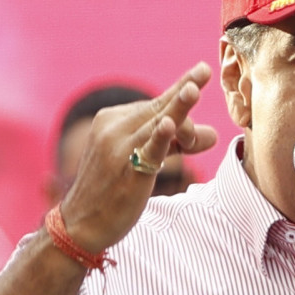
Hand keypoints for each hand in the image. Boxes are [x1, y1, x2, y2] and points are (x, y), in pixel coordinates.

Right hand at [60, 62, 217, 252]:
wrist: (81, 224)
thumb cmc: (114, 191)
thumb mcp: (147, 161)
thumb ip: (177, 145)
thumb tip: (213, 135)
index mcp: (113, 120)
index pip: (155, 104)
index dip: (182, 95)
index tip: (202, 70)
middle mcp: (114, 128)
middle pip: (159, 108)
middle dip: (185, 94)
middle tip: (206, 71)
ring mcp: (119, 148)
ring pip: (157, 123)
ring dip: (179, 108)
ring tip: (195, 89)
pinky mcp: (127, 170)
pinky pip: (147, 150)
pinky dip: (160, 136)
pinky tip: (170, 124)